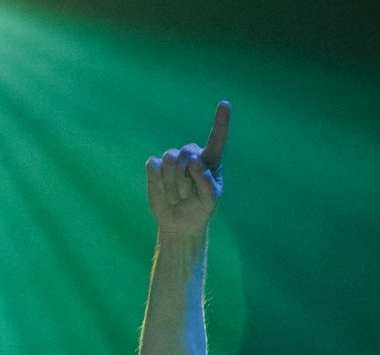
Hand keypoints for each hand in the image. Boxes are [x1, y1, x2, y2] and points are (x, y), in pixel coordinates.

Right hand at [145, 100, 230, 234]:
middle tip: (188, 196)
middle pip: (186, 151)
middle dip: (185, 178)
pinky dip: (159, 183)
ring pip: (168, 159)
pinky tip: (165, 192)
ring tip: (178, 196)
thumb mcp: (210, 202)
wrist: (179, 225)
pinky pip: (153, 166)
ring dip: (173, 183)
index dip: (220, 122)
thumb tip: (193, 160)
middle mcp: (191, 156)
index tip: (225, 104)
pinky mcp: (155, 166)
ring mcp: (172, 160)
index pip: (216, 139)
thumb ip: (206, 182)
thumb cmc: (200, 211)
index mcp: (210, 162)